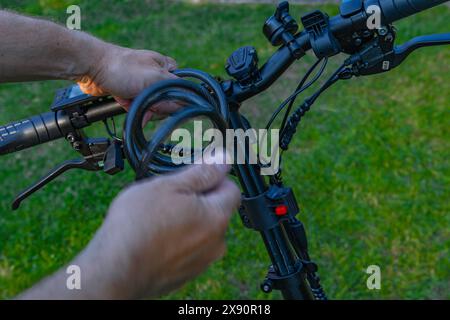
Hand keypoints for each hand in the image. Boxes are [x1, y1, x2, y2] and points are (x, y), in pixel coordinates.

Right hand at [76, 155, 240, 298]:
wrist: (114, 270)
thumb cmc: (137, 227)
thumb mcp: (168, 186)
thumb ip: (201, 173)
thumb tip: (223, 159)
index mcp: (216, 218)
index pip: (232, 189)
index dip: (213, 177)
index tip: (193, 175)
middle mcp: (216, 243)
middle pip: (216, 210)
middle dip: (198, 199)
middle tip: (168, 195)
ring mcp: (202, 261)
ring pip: (201, 230)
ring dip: (186, 220)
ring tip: (157, 217)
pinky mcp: (186, 273)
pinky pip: (188, 248)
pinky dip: (177, 240)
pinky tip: (155, 236)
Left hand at [78, 44, 179, 119]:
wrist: (92, 67)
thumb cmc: (123, 68)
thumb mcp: (155, 79)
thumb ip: (173, 91)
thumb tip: (187, 104)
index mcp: (167, 68)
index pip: (181, 90)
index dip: (174, 100)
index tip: (164, 103)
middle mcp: (156, 76)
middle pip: (166, 101)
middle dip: (155, 106)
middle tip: (146, 102)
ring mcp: (142, 85)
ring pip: (151, 106)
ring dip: (142, 109)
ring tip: (131, 102)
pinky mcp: (130, 93)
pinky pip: (137, 107)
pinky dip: (132, 109)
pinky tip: (126, 105)